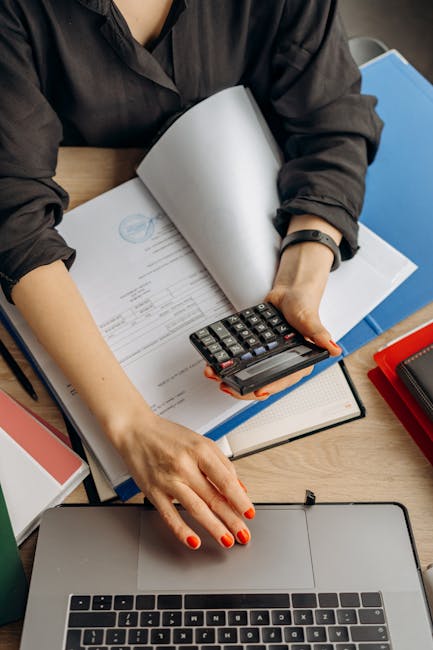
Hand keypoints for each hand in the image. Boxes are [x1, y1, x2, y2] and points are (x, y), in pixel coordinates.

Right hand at [113, 409, 254, 549]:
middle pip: (213, 497)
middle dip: (232, 520)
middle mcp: (184, 465)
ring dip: (214, 528)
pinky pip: (169, 515)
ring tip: (227, 540)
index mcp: (200, 451)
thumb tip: (238, 487)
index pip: (225, 480)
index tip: (249, 513)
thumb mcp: (200, 442)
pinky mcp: (153, 491)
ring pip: (196, 509)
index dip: (240, 499)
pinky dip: (182, 531)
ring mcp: (168, 480)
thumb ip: (221, 463)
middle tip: (243, 534)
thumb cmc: (168, 436)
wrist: (135, 431)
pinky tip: (194, 541)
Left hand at [204, 215, 342, 399]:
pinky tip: (214, 363)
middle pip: (261, 382)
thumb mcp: (310, 319)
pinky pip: (241, 360)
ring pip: (248, 374)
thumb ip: (320, 335)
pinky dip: (228, 363)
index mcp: (299, 362)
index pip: (283, 380)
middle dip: (242, 388)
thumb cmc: (304, 305)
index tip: (257, 392)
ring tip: (213, 375)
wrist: (289, 291)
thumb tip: (334, 349)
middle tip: (226, 386)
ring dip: (230, 377)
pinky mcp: (256, 350)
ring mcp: (268, 358)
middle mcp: (282, 363)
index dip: (270, 388)